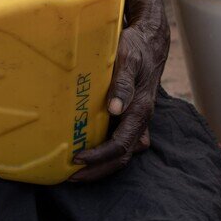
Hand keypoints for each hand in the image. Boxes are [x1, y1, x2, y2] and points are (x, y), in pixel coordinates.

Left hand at [70, 18, 169, 181]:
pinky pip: (119, 142)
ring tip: (75, 171)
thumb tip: (115, 109)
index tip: (77, 159)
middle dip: (97, 170)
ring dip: (100, 165)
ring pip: (122, 152)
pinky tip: (85, 151)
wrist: (149, 42)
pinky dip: (104, 153)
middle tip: (70, 177)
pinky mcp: (129, 117)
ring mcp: (135, 121)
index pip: (121, 145)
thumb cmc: (136, 49)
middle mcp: (139, 120)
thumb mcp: (129, 60)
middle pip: (122, 157)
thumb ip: (123, 84)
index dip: (99, 156)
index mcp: (140, 111)